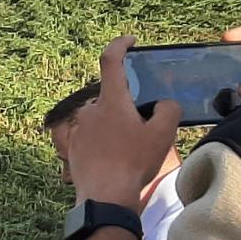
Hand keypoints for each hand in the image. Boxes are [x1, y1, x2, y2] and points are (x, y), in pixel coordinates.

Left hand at [68, 36, 181, 206]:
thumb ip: (168, 109)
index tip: (130, 42)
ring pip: (102, 117)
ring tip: (132, 147)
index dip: (120, 45)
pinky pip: (92, 136)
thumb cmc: (134, 163)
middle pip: (111, 96)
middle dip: (128, 104)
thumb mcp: (163, 133)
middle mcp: (89, 110)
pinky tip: (117, 158)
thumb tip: (161, 105)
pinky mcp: (72, 147)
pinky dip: (105, 141)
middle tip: (145, 124)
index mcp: (110, 100)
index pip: (110, 60)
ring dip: (116, 124)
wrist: (104, 197)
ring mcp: (78, 129)